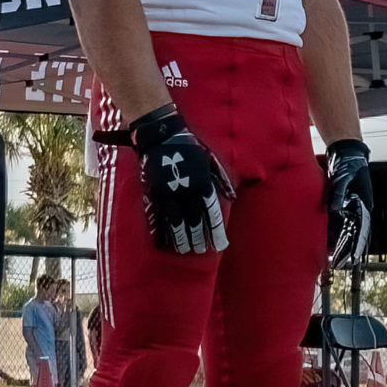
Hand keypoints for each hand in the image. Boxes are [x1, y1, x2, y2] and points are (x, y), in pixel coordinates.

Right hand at [92, 104, 233, 252]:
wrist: (162, 136)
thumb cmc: (190, 147)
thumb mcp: (211, 159)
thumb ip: (222, 180)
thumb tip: (233, 197)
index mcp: (203, 183)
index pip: (212, 213)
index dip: (215, 231)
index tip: (219, 245)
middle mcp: (187, 191)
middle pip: (194, 221)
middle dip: (198, 238)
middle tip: (200, 251)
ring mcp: (168, 193)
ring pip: (175, 222)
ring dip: (181, 238)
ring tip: (185, 250)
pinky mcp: (153, 192)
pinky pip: (157, 216)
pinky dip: (160, 230)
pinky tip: (164, 241)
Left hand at [322, 140, 372, 264]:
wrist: (347, 153)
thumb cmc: (349, 164)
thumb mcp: (344, 177)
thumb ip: (339, 193)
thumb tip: (334, 208)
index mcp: (364, 204)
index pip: (360, 229)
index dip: (356, 245)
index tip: (353, 258)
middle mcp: (358, 208)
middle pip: (353, 233)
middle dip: (347, 249)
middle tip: (340, 263)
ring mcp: (350, 207)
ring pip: (346, 230)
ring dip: (340, 244)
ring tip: (333, 259)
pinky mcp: (341, 204)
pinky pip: (338, 222)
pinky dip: (334, 233)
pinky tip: (328, 243)